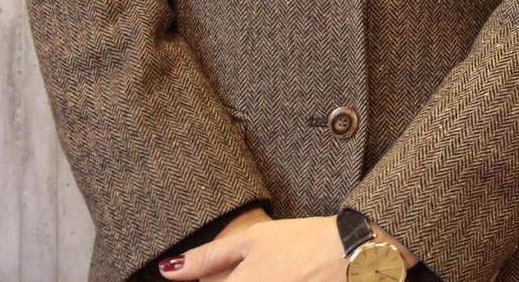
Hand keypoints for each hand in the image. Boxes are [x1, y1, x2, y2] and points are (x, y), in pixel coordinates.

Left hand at [162, 215, 342, 281]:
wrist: (350, 256)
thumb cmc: (300, 243)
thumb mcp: (251, 240)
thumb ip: (206, 258)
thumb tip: (168, 270)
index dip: (213, 276)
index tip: (228, 266)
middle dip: (232, 277)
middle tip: (255, 266)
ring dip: (250, 279)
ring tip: (273, 269)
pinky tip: (284, 275)